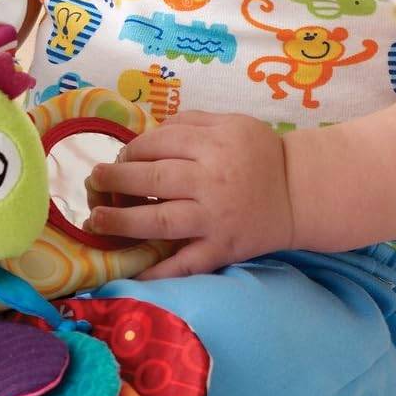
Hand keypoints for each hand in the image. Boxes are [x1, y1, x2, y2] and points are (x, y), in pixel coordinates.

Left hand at [83, 111, 297, 278]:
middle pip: (153, 178)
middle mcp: (211, 181)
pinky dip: (160, 272)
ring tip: (96, 221)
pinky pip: (187, 263)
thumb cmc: (261, 154)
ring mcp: (215, 219)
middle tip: (94, 182)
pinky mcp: (222, 249)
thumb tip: (147, 133)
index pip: (158, 144)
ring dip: (122, 222)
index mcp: (213, 145)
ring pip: (160, 221)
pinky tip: (133, 273)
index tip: (119, 158)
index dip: (131, 150)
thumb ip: (191, 122)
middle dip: (116, 180)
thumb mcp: (231, 123)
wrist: (301, 192)